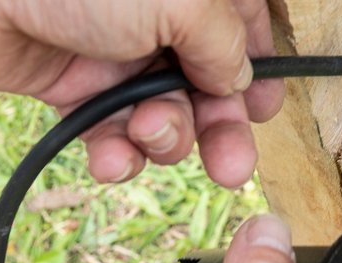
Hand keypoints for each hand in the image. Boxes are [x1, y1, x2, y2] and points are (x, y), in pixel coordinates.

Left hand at [0, 0, 283, 187]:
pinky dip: (116, 155)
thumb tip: (239, 80)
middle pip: (208, 85)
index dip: (258, 72)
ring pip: (164, 117)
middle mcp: (158, 20)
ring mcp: (118, 55)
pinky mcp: (77, 90)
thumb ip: (224, 43)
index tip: (264, 109)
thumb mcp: (180, 0)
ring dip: (164, 139)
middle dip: (220, 129)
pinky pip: (112, 135)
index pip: (243, 30)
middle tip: (231, 167)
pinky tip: (110, 158)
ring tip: (148, 134)